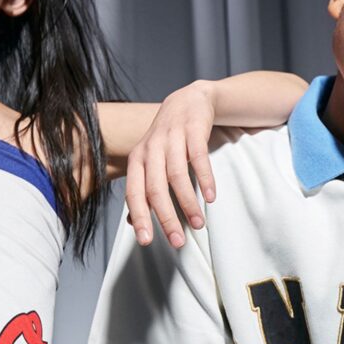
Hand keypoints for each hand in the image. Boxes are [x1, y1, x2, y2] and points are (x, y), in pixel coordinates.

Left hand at [125, 81, 219, 248]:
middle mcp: (150, 149)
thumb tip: (132, 223)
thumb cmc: (168, 140)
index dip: (139, 217)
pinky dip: (205, 178)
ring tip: (198, 224)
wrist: (188, 101)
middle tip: (178, 241)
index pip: (134, 193)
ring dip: (188, 203)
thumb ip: (142, 190)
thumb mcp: (150, 162)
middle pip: (155, 188)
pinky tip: (211, 197)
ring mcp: (171, 138)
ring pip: (176, 176)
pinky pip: (198, 157)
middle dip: (166, 218)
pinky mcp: (193, 130)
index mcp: (137, 160)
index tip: (146, 241)